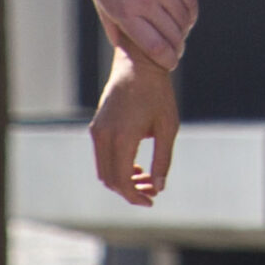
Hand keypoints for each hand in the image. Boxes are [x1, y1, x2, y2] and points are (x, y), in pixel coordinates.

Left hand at [75, 0, 198, 69]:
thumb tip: (127, 52)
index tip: (171, 63)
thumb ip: (115, 29)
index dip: (168, 59)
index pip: (156, 47)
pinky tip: (186, 15)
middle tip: (177, 49)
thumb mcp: (102, 4)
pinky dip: (190, 11)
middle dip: (177, 47)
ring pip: (183, 17)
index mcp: (125, 13)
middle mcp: (144, 0)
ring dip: (184, 29)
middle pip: (172, 34)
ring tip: (180, 32)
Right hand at [89, 49, 179, 205]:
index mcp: (122, 137)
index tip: (151, 200)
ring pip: (103, 171)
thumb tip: (159, 187)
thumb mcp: (168, 127)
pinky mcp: (96, 126)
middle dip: (130, 191)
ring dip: (122, 181)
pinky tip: (135, 165)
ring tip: (145, 178)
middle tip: (152, 191)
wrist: (138, 64)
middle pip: (110, 180)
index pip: (123, 181)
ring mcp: (97, 131)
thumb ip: (163, 160)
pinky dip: (115, 167)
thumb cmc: (158, 94)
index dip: (136, 197)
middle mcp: (104, 136)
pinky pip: (101, 157)